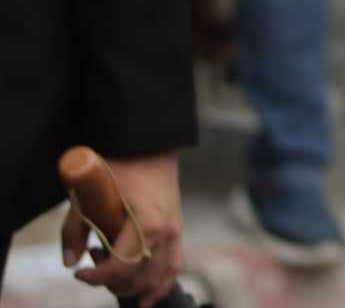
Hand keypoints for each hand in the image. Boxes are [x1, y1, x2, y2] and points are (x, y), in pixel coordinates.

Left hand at [60, 153, 182, 306]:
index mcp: (146, 224)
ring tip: (111, 266)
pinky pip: (172, 269)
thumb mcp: (87, 195)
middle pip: (137, 278)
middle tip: (94, 257)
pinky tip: (145, 299)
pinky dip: (159, 286)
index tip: (80, 271)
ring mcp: (175, 234)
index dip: (96, 278)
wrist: (152, 148)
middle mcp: (166, 233)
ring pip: (154, 279)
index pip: (121, 268)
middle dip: (110, 280)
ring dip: (129, 285)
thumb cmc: (120, 168)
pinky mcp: (177, 234)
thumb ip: (73, 230)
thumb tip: (70, 263)